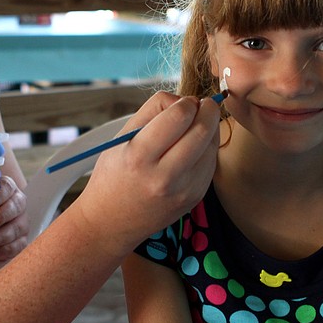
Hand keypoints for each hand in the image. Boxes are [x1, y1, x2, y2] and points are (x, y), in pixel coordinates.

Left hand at [0, 175, 28, 261]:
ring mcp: (21, 222)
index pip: (7, 186)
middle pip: (17, 206)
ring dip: (1, 236)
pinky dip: (4, 250)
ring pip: (18, 227)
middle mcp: (17, 203)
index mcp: (4, 190)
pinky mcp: (21, 240)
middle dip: (2, 216)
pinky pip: (18, 245)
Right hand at [76, 92, 220, 256]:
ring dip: (209, 129)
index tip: (184, 101)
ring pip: (211, 145)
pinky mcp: (195, 198)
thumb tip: (186, 100)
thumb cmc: (114, 174)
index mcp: (139, 156)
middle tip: (202, 105)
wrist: (111, 222)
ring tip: (195, 126)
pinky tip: (194, 147)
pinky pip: (211, 163)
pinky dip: (207, 149)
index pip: (178, 116)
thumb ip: (152, 112)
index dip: (186, 102)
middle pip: (201, 130)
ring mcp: (183, 191)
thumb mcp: (122, 138)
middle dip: (207, 110)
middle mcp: (164, 176)